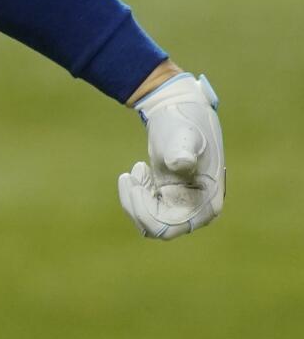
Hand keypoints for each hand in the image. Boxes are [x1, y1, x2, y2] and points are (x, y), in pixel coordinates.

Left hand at [117, 73, 223, 238]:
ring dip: (134, 199)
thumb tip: (181, 163)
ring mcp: (184, 204)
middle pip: (156, 228)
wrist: (177, 110)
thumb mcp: (181, 136)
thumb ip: (183, 151)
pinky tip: (140, 170)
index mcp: (207, 203)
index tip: (134, 185)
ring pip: (148, 221)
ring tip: (136, 170)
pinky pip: (147, 209)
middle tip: (130, 175)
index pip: (170, 228)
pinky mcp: (170, 196)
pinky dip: (136, 194)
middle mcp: (198, 209)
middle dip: (136, 205)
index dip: (145, 213)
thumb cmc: (182, 122)